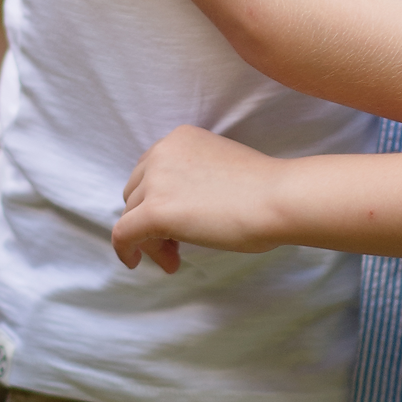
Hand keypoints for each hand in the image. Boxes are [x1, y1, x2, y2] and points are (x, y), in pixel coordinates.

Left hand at [113, 127, 287, 272]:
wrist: (278, 200)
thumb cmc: (265, 190)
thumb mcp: (220, 169)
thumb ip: (194, 179)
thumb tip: (177, 210)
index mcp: (180, 138)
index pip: (151, 173)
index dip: (157, 200)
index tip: (176, 224)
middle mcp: (162, 152)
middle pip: (136, 194)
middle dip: (150, 221)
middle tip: (175, 247)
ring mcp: (156, 180)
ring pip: (131, 216)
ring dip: (149, 239)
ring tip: (174, 259)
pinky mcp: (154, 211)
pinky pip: (123, 235)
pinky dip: (126, 251)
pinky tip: (136, 263)